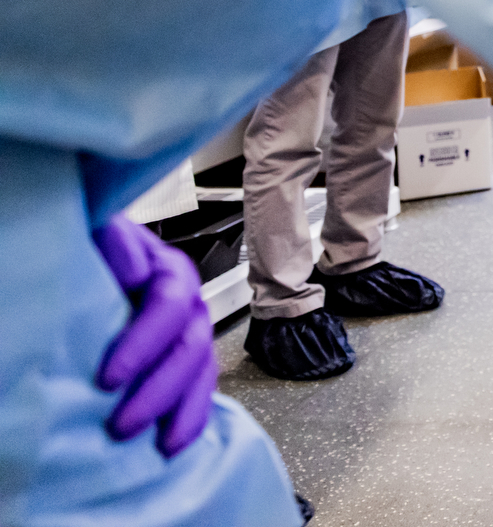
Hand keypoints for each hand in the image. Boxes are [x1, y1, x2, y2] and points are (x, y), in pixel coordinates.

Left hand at [91, 215, 216, 456]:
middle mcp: (188, 304)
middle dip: (159, 391)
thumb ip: (115, 243)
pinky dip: (191, 419)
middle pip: (192, 346)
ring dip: (179, 412)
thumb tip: (131, 268)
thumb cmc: (97, 258)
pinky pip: (203, 390)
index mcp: (169, 271)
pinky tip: (173, 441)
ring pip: (203, 372)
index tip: (108, 378)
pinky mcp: (188, 362)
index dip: (143, 344)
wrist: (100, 273)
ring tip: (153, 444)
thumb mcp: (103, 239)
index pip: (170, 305)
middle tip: (121, 423)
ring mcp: (191, 334)